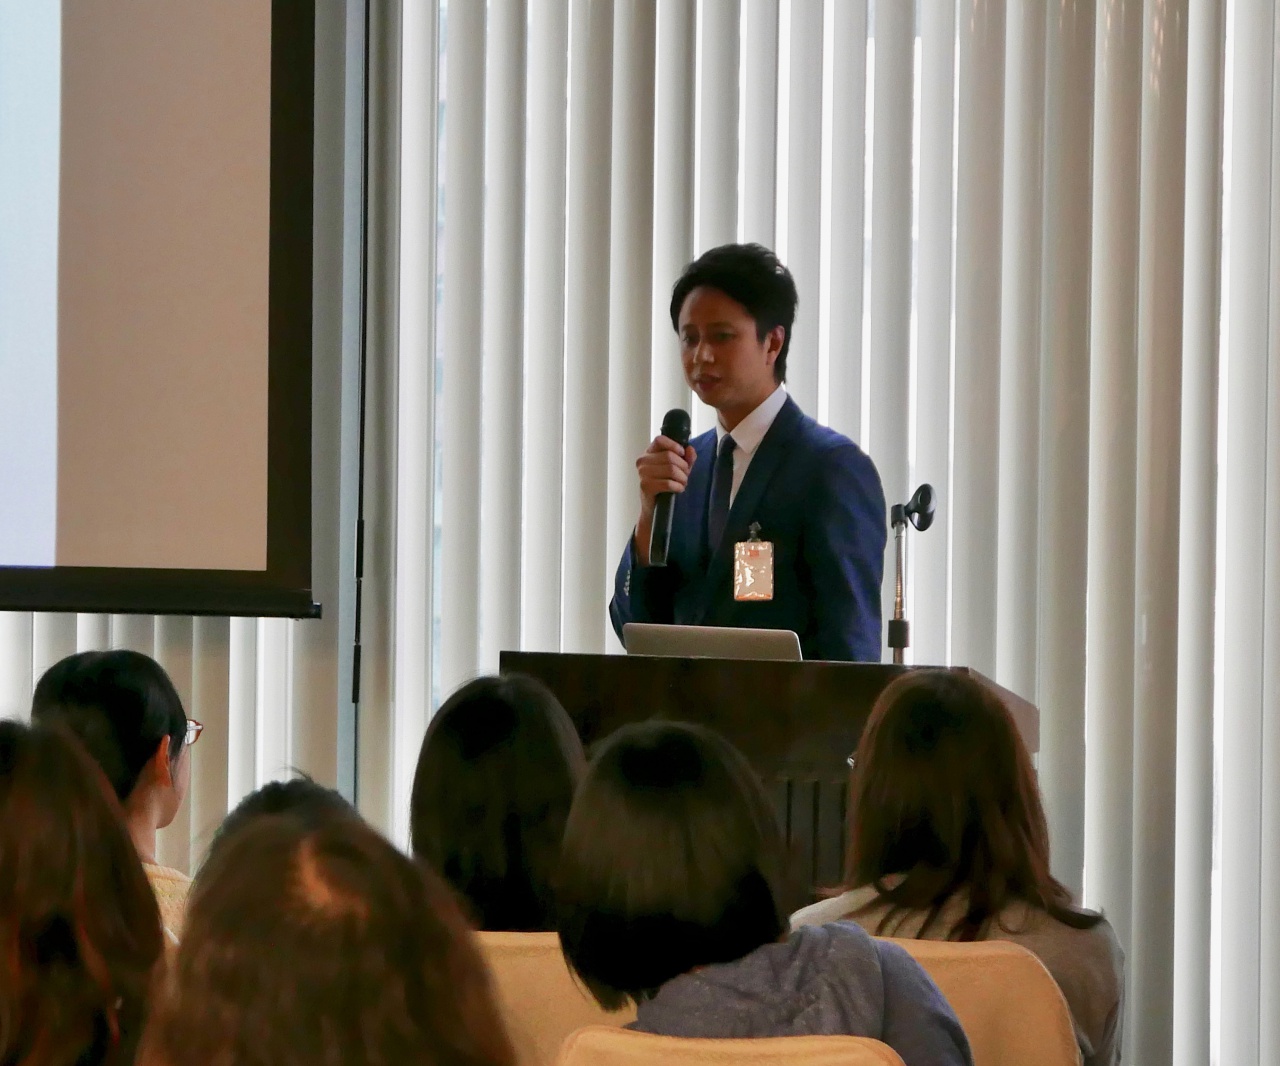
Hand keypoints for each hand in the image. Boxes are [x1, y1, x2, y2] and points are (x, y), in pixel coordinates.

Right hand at [633, 436, 696, 564]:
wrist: (655, 509)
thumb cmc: (666, 487)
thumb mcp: (679, 470)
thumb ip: (686, 458)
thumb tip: (690, 450)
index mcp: (649, 453)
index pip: (660, 440)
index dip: (674, 445)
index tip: (682, 454)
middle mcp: (642, 461)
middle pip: (670, 456)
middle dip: (683, 467)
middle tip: (685, 476)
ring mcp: (642, 473)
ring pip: (671, 469)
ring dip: (682, 478)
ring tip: (682, 484)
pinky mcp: (645, 486)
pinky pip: (668, 482)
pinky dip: (678, 486)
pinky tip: (678, 490)